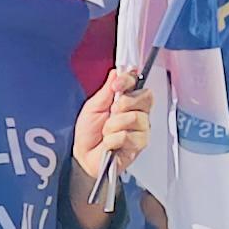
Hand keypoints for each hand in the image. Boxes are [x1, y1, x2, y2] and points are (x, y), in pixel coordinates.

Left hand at [72, 66, 152, 195]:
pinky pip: (129, 135)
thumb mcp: (93, 107)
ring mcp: (141, 128)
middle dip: (123, 104)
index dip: (129, 80)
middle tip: (111, 113)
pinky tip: (110, 143)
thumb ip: (106, 91)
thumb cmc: (88, 133)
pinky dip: (114, 139)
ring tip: (106, 132)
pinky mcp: (140, 144)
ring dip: (114, 125)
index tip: (116, 86)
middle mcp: (138, 112)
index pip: (138, 82)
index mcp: (127, 100)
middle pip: (145, 97)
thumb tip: (116, 72)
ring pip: (135, 117)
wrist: (83, 156)